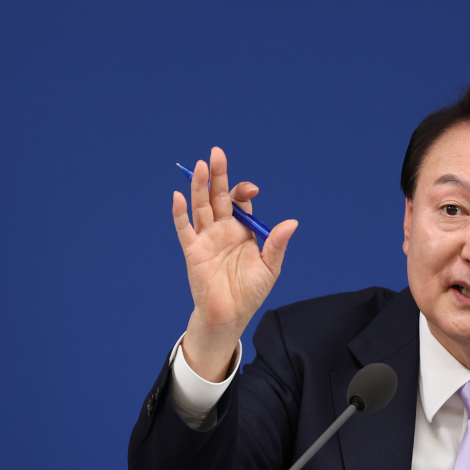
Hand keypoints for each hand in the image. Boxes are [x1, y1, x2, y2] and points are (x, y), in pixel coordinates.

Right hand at [172, 147, 297, 380]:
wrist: (230, 315)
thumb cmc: (250, 292)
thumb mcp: (270, 267)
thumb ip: (277, 244)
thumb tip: (292, 222)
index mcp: (242, 230)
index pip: (240, 201)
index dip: (244, 191)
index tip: (251, 191)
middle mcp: (222, 229)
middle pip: (218, 196)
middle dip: (218, 175)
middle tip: (216, 153)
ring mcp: (206, 238)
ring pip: (201, 206)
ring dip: (199, 187)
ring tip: (200, 166)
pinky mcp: (193, 251)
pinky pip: (184, 229)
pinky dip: (179, 214)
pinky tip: (178, 197)